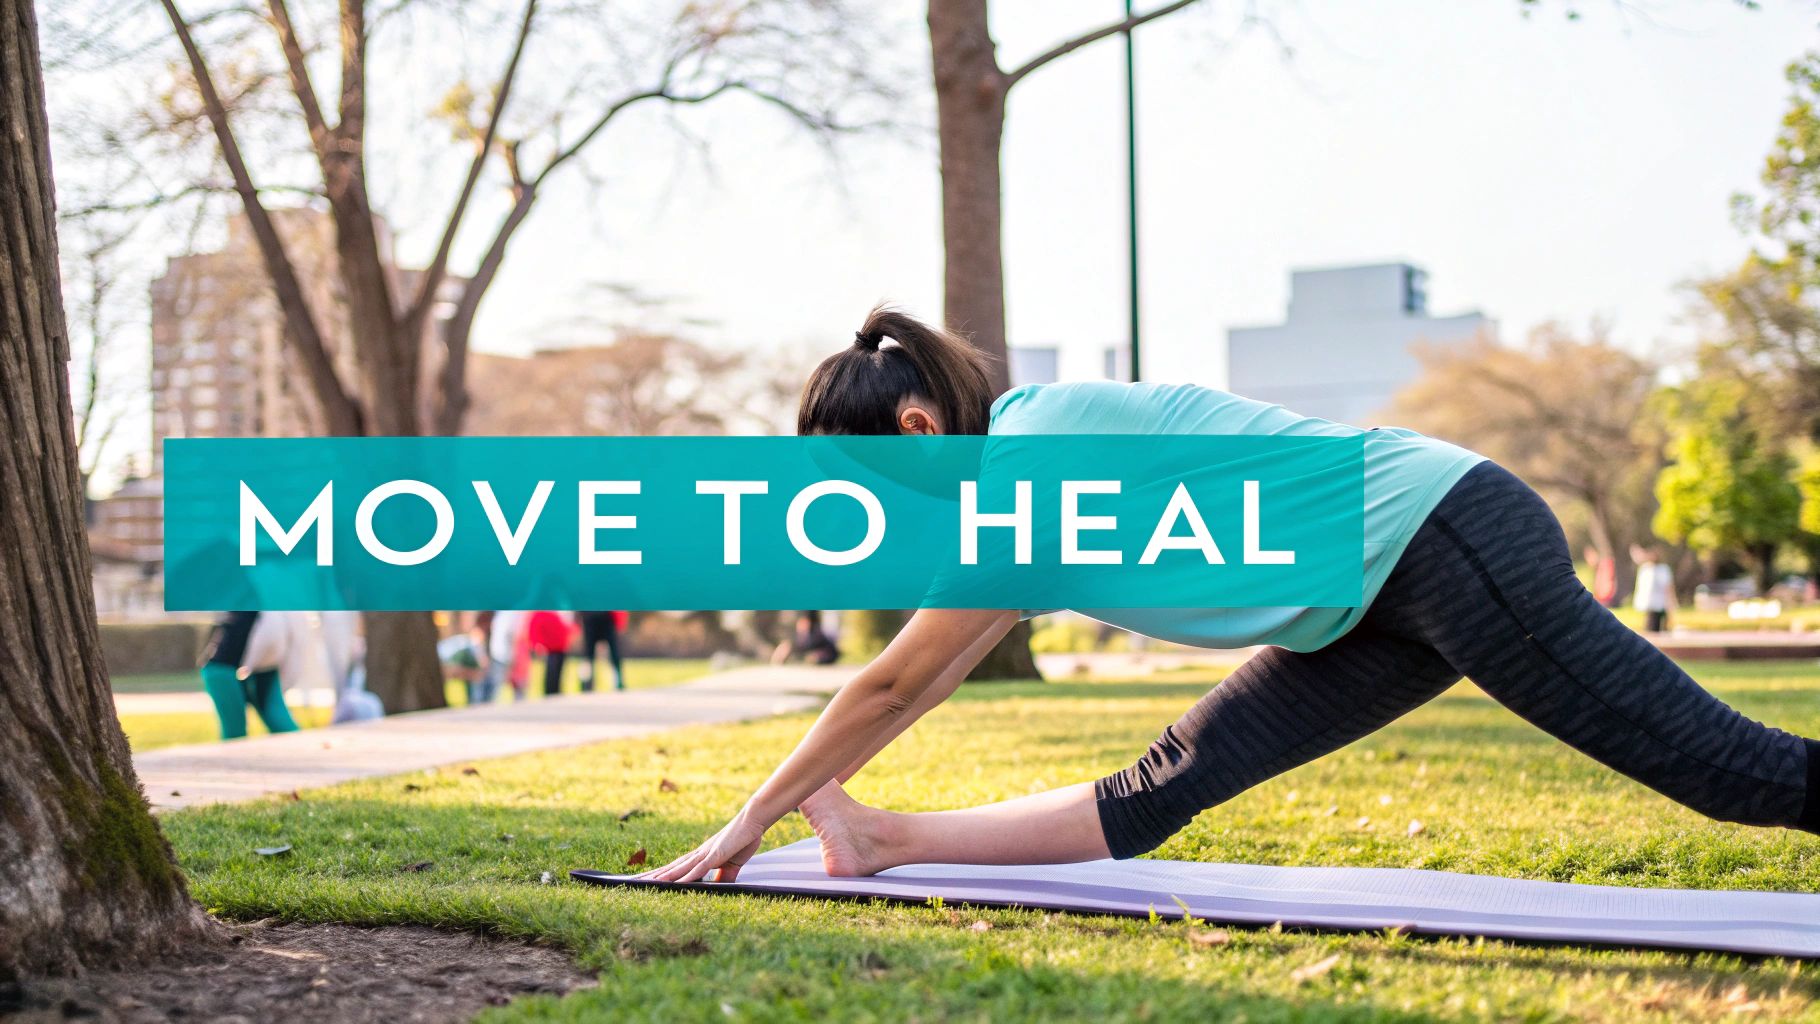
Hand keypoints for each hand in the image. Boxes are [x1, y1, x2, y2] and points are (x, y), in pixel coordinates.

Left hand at [642, 812, 765, 883]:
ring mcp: (706, 854)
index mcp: (700, 856)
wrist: (753, 821)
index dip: (661, 875)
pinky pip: (700, 868)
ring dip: (665, 877)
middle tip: (633, 883)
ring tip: (648, 884)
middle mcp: (698, 854)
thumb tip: (717, 888)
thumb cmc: (742, 840)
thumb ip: (723, 876)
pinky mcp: (716, 854)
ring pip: (681, 868)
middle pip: (671, 867)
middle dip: (653, 876)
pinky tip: (678, 883)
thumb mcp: (731, 864)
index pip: (676, 867)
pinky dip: (689, 876)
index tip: (646, 881)